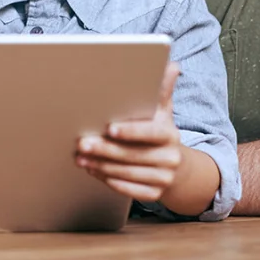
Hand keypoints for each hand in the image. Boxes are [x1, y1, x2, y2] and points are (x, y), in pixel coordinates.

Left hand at [75, 62, 182, 203]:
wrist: (178, 168)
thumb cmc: (160, 133)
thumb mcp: (163, 111)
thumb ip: (162, 90)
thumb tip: (172, 65)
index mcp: (171, 134)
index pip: (150, 133)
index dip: (130, 131)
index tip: (109, 128)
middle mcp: (171, 158)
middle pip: (133, 155)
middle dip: (104, 149)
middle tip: (82, 143)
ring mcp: (164, 178)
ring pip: (127, 173)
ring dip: (101, 166)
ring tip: (81, 157)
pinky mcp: (155, 194)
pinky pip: (129, 190)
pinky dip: (109, 181)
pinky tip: (93, 171)